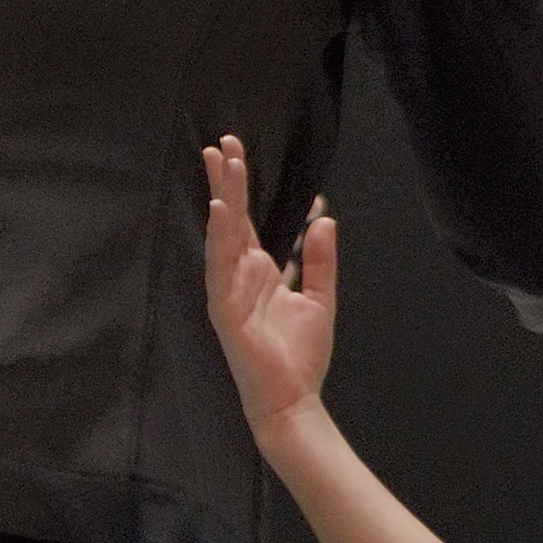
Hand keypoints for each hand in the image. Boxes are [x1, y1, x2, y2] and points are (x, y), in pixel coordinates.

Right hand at [196, 137, 337, 427]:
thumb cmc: (300, 354)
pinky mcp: (226, 310)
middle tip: (222, 142)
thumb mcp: (320, 297)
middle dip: (226, 182)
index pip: (246, 221)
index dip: (240, 188)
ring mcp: (229, 291)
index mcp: (259, 272)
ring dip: (222, 199)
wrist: (293, 399)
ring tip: (222, 164)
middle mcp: (239, 277)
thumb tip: (323, 217)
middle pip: (230, 220)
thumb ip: (319, 259)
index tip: (236, 153)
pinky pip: (219, 268)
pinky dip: (219, 239)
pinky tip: (219, 212)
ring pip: (223, 236)